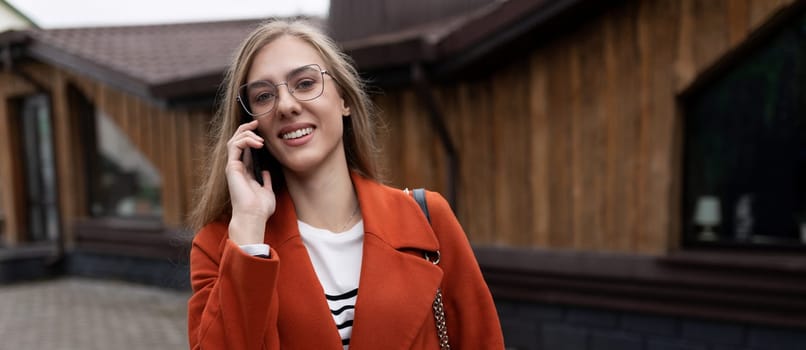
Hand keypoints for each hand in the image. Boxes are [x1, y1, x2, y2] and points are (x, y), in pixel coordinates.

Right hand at [225, 120, 274, 244]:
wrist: (254, 216)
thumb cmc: (260, 208)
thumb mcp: (267, 191)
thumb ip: (266, 181)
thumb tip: (267, 172)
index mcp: (244, 172)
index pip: (244, 149)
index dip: (250, 137)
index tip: (260, 130)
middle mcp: (237, 168)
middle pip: (236, 141)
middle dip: (245, 129)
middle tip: (256, 122)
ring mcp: (233, 167)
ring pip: (233, 141)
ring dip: (246, 134)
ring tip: (259, 136)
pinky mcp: (231, 167)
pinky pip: (234, 146)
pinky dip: (245, 140)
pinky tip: (257, 143)